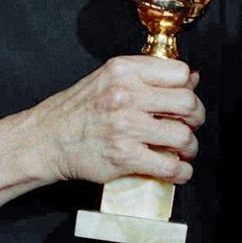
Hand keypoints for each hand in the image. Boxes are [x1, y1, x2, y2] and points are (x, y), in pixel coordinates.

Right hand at [22, 55, 204, 184]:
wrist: (46, 139)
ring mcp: (125, 126)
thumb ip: (148, 77)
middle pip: (187, 103)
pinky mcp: (124, 156)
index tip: (184, 100)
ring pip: (183, 136)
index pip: (179, 72)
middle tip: (189, 125)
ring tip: (182, 150)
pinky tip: (178, 170)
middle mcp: (125, 94)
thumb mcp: (109, 80)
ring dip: (190, 147)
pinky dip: (181, 172)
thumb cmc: (77, 111)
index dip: (188, 88)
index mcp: (124, 70)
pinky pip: (169, 166)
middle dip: (195, 118)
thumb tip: (191, 79)